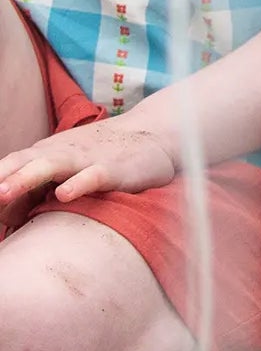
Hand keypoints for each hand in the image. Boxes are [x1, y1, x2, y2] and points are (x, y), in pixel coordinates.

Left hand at [0, 123, 176, 227]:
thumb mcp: (63, 173)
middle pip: (21, 164)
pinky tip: (65, 194)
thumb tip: (4, 216)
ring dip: (25, 178)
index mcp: (45, 156)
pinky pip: (93, 176)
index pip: (8, 169)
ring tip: (3, 194)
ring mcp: (86, 160)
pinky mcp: (114, 169)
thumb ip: (33, 193)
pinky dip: (78, 184)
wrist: (155, 134)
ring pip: (51, 166)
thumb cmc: (101, 158)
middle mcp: (60, 154)